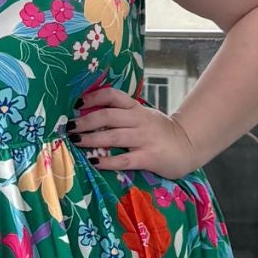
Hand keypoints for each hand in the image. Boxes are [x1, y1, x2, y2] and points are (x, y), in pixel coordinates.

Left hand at [69, 86, 199, 179]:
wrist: (188, 146)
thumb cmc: (161, 133)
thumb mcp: (144, 117)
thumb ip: (123, 115)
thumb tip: (91, 116)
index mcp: (136, 108)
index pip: (113, 95)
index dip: (93, 97)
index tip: (76, 104)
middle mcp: (139, 120)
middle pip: (108, 115)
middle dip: (85, 121)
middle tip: (68, 127)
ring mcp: (144, 138)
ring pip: (113, 136)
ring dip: (91, 139)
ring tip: (75, 141)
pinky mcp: (149, 157)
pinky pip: (123, 159)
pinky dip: (107, 161)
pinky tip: (93, 162)